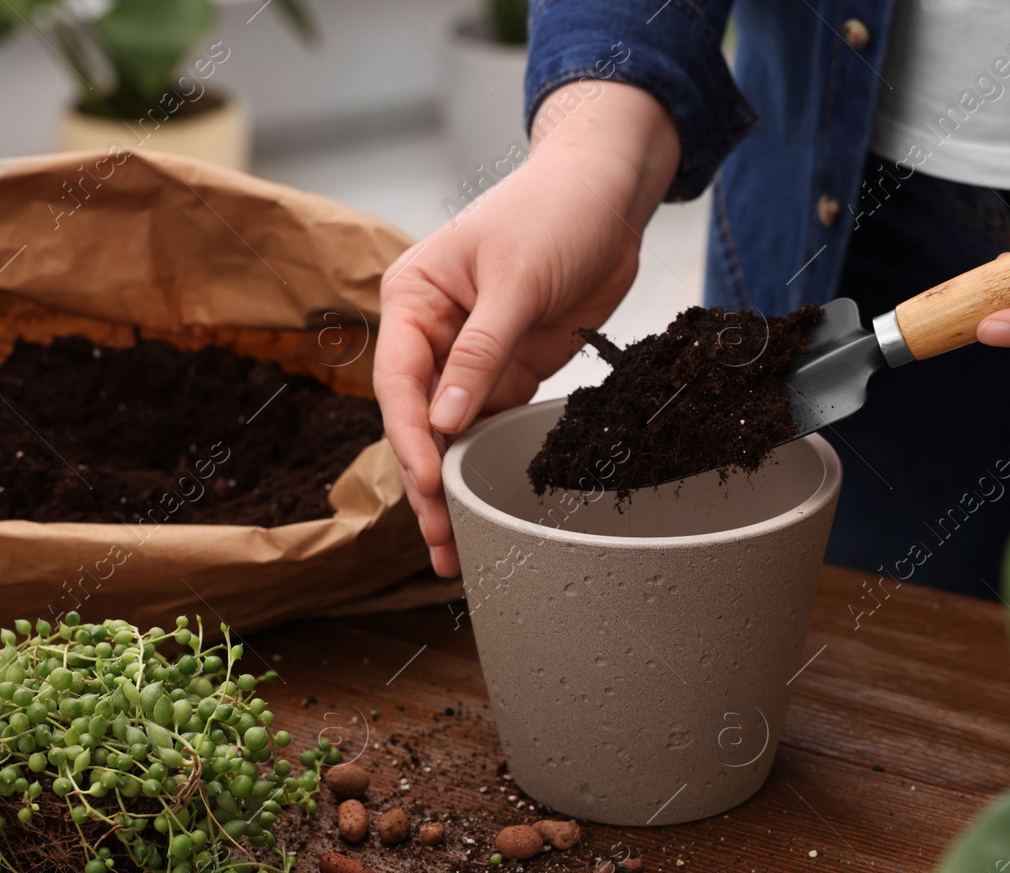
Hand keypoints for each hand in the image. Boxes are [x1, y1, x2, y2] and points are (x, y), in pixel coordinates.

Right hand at [375, 83, 678, 576]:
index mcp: (412, 299)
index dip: (411, 437)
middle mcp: (432, 331)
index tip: (429, 484)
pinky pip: (491, 424)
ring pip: (452, 432)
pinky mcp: (511, 368)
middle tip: (441, 538)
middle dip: (428, 480)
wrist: (610, 190)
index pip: (399, 381)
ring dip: (455, 485)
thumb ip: (480, 353)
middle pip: (419, 419)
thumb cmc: (553, 209)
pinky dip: (487, 465)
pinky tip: (488, 508)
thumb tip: (446, 422)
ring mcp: (472, 355)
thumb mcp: (515, 280)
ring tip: (459, 546)